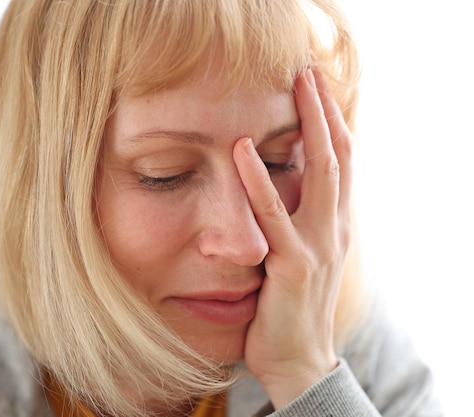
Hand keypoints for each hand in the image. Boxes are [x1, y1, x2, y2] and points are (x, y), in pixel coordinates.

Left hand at [233, 68, 352, 408]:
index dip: (332, 121)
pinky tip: (242, 149)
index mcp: (337, 224)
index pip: (343, 161)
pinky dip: (258, 180)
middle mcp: (336, 229)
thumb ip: (299, 220)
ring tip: (294, 87)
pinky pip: (273, 216)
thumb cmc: (292, 305)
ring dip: (310, 127)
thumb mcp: (303, 254)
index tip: (317, 87)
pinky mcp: (293, 266)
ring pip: (322, 175)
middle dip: (326, 111)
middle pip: (340, 156)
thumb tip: (282, 184)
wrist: (298, 359)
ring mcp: (319, 246)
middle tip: (310, 72)